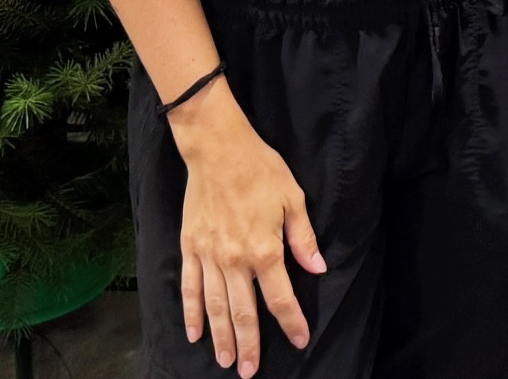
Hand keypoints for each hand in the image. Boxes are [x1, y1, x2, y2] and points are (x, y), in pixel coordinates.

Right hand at [168, 82, 325, 374]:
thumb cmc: (261, 170)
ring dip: (221, 337)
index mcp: (265, 249)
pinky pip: (190, 289)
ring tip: (225, 361)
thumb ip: (303, 238)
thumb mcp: (293, 199)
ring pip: (216, 307)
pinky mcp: (190, 249)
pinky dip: (192, 314)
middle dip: (249, 345)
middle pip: (244, 312)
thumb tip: (317, 267)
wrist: (218, 150)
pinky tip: (195, 334)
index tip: (299, 340)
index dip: (291, 322)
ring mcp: (209, 257)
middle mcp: (235, 260)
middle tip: (249, 371)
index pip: (280, 297)